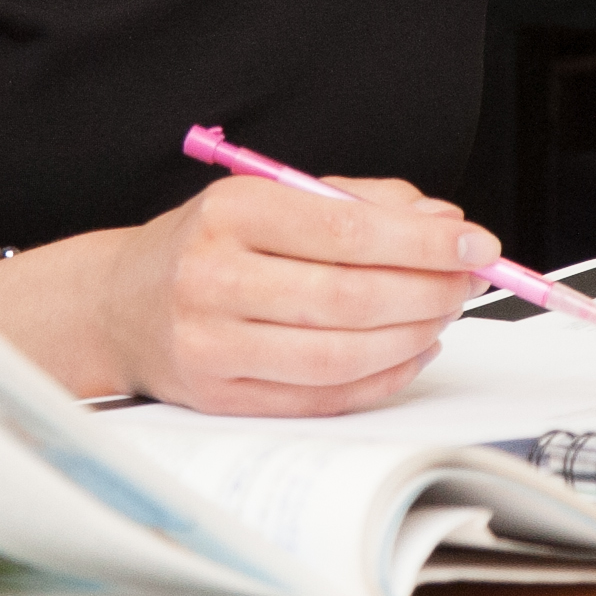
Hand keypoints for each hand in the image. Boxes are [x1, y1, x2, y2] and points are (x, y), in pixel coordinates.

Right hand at [0, 176, 491, 414]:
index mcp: (230, 213)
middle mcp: (214, 279)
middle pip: (350, 297)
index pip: (348, 231)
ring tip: (441, 315)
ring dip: (410, 337)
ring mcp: (213, 345)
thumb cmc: (208, 246)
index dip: (425, 244)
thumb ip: (362, 203)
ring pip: (339, 354)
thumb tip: (445, 226)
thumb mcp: (273, 198)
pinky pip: (321, 397)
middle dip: (428, 292)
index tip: (475, 244)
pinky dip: (381, 378)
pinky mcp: (221, 397)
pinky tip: (409, 352)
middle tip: (466, 283)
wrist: (120, 304)